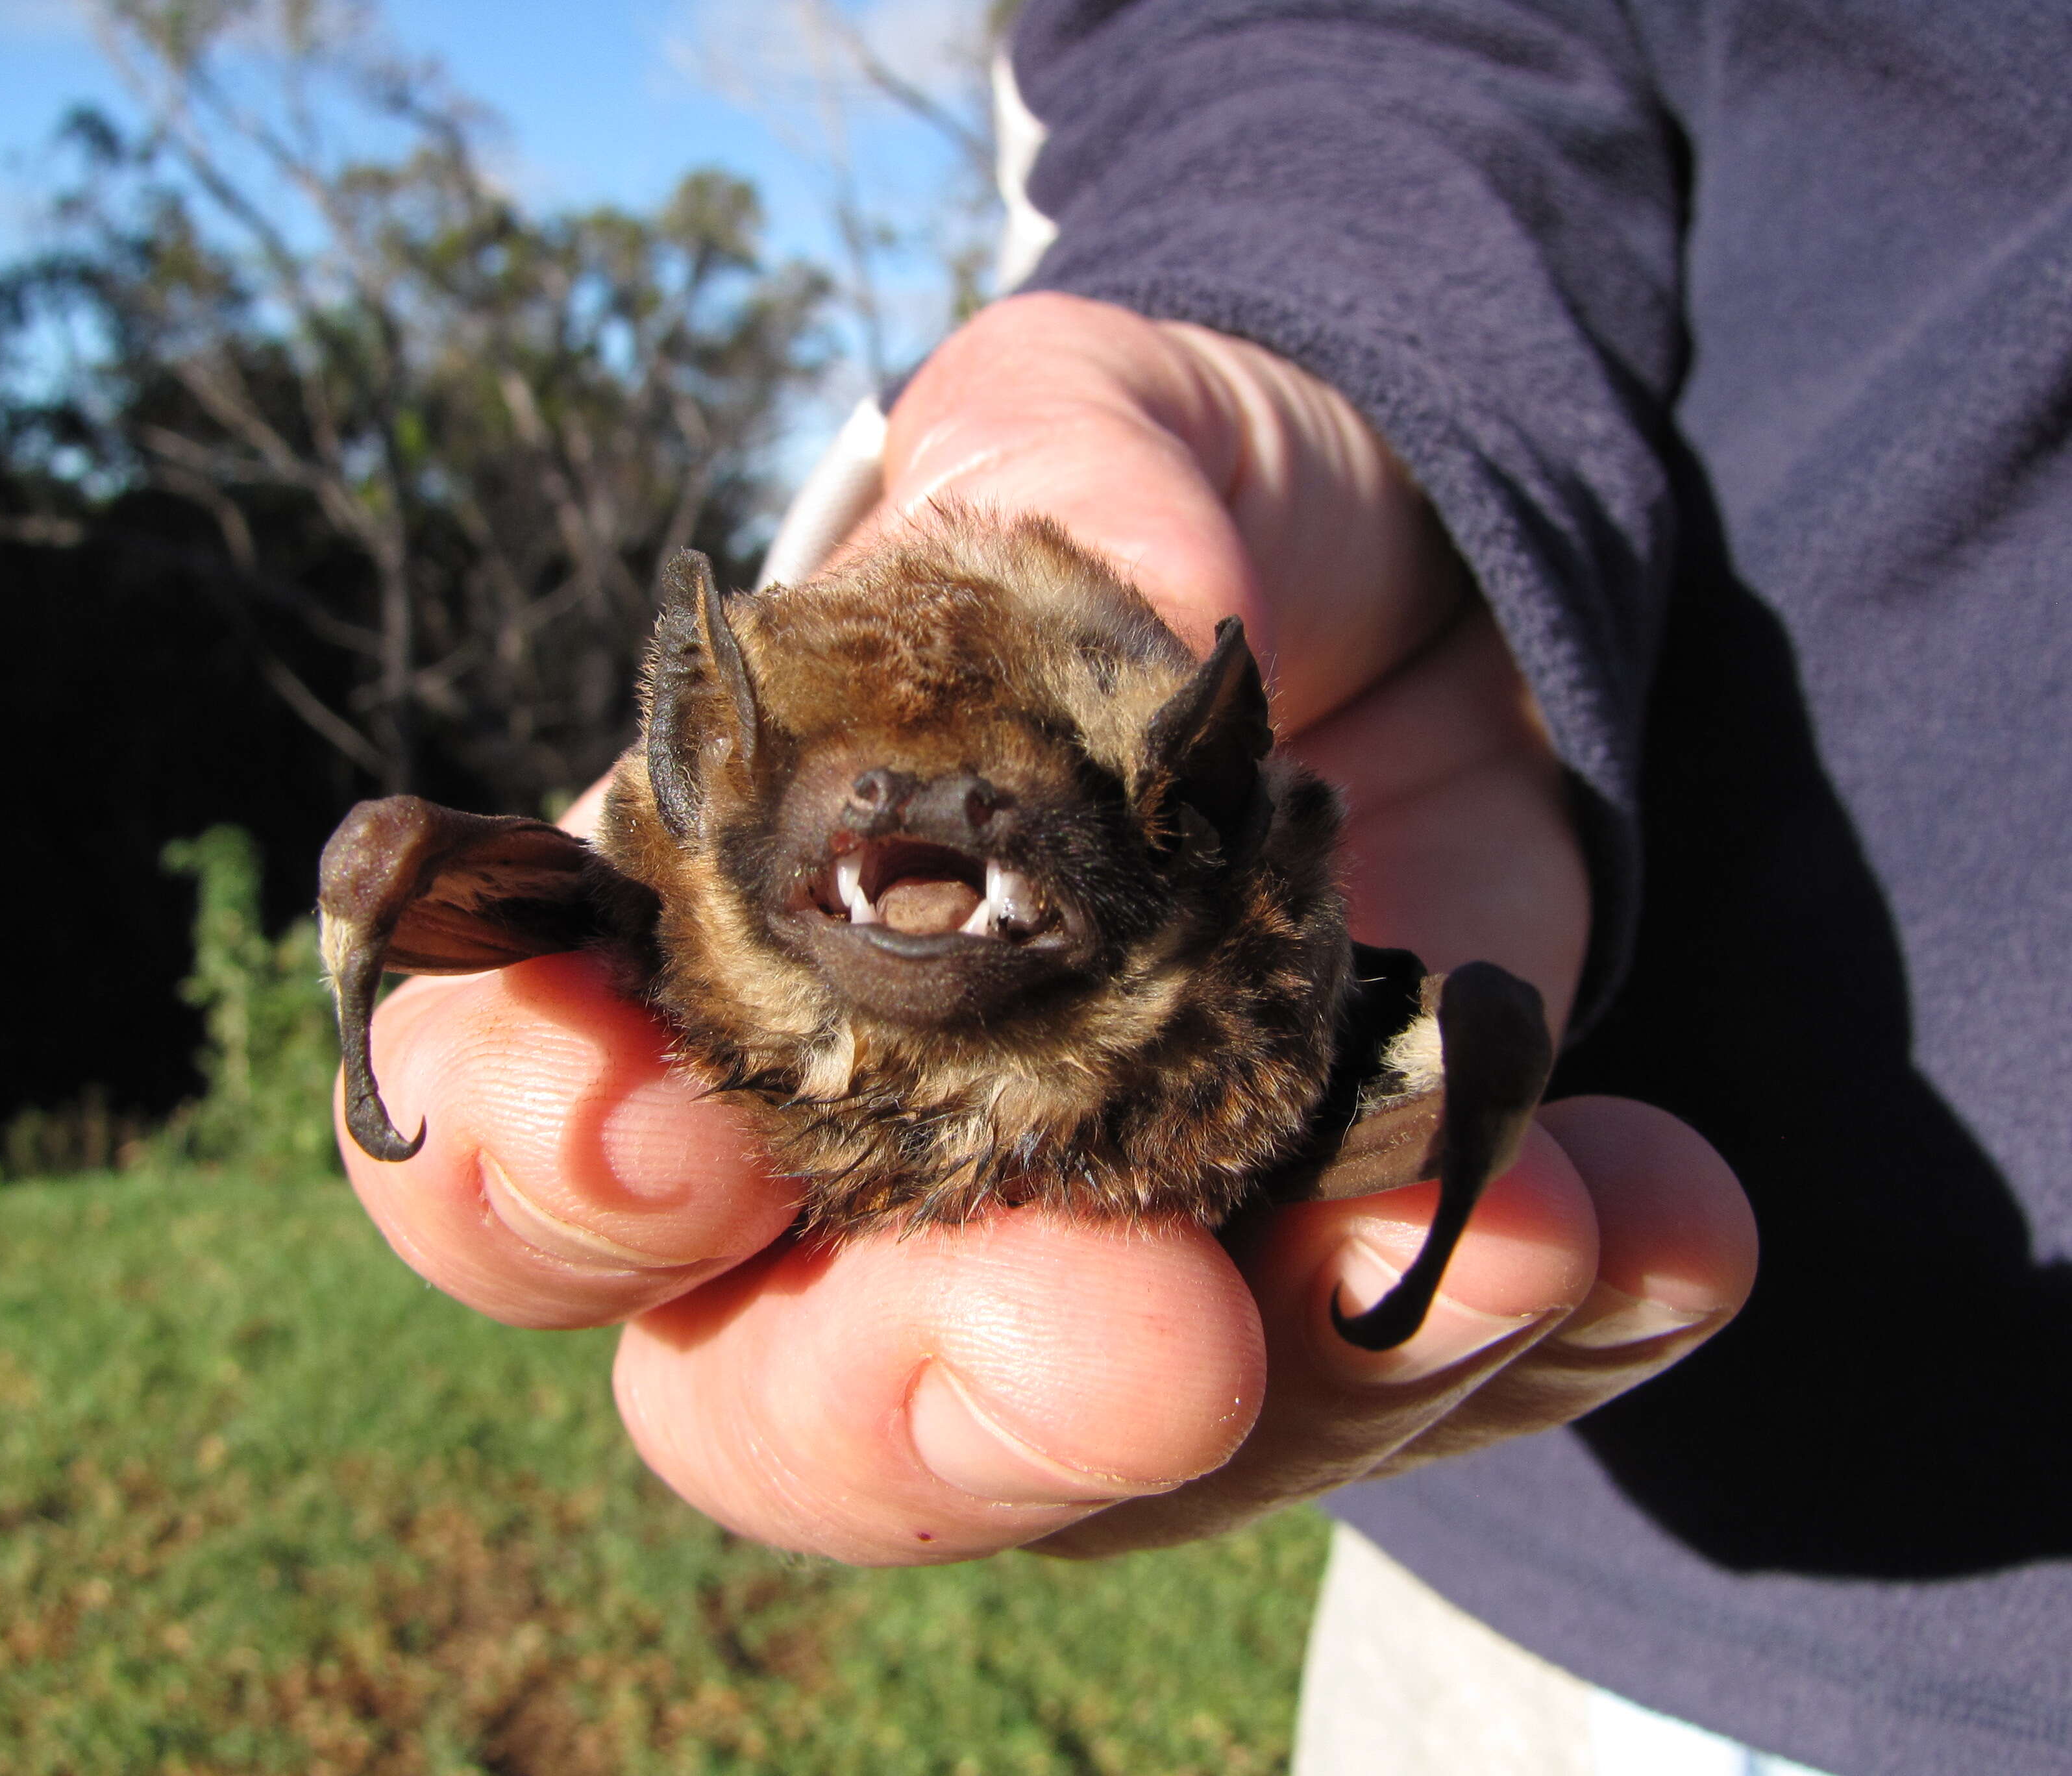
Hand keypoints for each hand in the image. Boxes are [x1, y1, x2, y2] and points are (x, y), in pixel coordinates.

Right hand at [339, 293, 1757, 1563]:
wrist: (1393, 592)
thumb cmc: (1159, 511)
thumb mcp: (1098, 423)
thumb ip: (1060, 468)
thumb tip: (1143, 596)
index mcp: (706, 961)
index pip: (526, 1131)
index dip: (537, 1162)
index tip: (658, 1124)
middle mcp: (857, 1176)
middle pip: (778, 1405)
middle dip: (925, 1404)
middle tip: (1134, 1341)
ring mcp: (1087, 1268)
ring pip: (1113, 1465)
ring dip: (1314, 1380)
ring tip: (1521, 1219)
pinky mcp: (1307, 1283)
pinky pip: (1396, 1386)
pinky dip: (1528, 1321)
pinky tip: (1650, 1212)